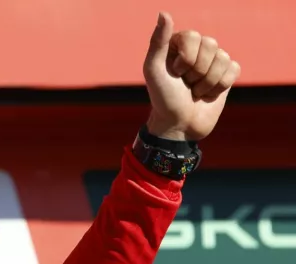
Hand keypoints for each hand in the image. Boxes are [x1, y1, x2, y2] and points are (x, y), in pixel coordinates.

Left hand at [142, 12, 240, 141]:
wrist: (178, 126)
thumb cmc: (163, 98)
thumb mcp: (153, 70)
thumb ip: (158, 41)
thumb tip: (164, 13)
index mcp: (177, 44)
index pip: (193, 36)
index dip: (186, 58)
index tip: (175, 73)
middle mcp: (196, 50)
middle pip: (211, 44)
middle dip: (197, 70)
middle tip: (186, 84)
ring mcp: (212, 62)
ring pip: (224, 58)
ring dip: (207, 81)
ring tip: (195, 91)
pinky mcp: (225, 75)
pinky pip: (234, 68)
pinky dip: (220, 85)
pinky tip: (208, 94)